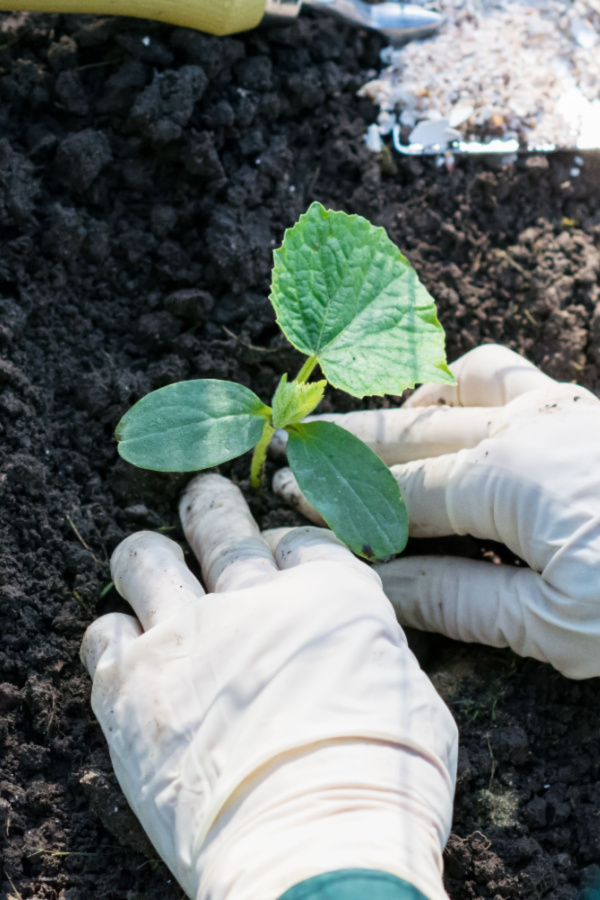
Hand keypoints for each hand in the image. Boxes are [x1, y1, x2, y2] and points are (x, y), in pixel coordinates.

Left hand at [81, 473, 456, 899]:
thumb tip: (356, 655)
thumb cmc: (383, 787)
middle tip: (204, 500)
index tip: (277, 556)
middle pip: (221, 523)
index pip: (299, 539)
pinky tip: (123, 651)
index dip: (285, 543)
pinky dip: (113, 636)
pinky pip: (103, 633)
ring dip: (147, 555)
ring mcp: (187, 636)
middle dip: (211, 507)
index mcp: (330, 595)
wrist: (314, 845)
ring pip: (146, 558)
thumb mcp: (412, 701)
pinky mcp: (132, 685)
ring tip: (147, 558)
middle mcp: (254, 599)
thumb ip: (371, 657)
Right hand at [274, 345, 599, 679]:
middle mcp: (527, 428)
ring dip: (409, 405)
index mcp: (509, 480)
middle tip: (295, 447)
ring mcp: (560, 410)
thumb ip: (456, 596)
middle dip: (348, 443)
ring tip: (375, 429)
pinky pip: (511, 375)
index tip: (290, 500)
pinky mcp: (583, 412)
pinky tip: (454, 411)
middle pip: (412, 429)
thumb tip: (380, 583)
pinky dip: (467, 385)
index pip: (397, 490)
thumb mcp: (554, 623)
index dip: (340, 499)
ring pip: (460, 384)